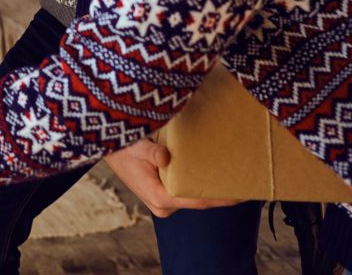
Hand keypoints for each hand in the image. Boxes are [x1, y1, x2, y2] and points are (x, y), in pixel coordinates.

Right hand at [104, 137, 240, 217]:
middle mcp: (163, 204)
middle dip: (221, 194)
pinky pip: (187, 193)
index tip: (241, 194)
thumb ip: (152, 152)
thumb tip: (165, 157)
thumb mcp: (135, 146)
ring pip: (193, 198)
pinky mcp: (163, 195)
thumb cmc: (121, 147)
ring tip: (234, 179)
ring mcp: (163, 202)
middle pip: (199, 202)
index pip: (197, 201)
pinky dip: (200, 185)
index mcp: (159, 197)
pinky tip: (213, 175)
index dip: (221, 198)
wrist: (105, 148)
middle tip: (245, 184)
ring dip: (211, 189)